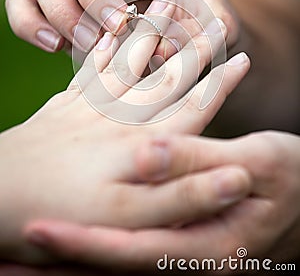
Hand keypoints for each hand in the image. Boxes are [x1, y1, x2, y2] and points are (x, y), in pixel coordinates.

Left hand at [0, 0, 250, 264]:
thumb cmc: (64, 217)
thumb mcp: (130, 222)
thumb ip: (180, 193)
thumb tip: (233, 176)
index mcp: (140, 145)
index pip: (192, 107)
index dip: (220, 83)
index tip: (242, 56)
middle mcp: (118, 120)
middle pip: (163, 75)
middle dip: (192, 47)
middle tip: (213, 16)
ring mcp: (88, 109)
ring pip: (127, 62)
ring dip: (149, 33)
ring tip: (164, 1)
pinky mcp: (62, 109)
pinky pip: (87, 72)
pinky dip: (101, 51)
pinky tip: (106, 35)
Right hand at [5, 0, 238, 54]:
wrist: (192, 48)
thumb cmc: (206, 25)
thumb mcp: (218, 24)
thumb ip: (198, 33)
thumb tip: (157, 50)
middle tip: (115, 30)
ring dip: (60, 13)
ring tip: (90, 45)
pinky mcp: (68, 14)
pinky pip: (28, 7)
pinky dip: (30, 23)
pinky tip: (55, 46)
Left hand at [26, 131, 299, 270]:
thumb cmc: (291, 179)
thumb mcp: (256, 167)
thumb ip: (202, 164)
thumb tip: (151, 155)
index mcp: (204, 244)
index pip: (131, 252)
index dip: (84, 243)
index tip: (36, 234)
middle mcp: (186, 247)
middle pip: (115, 258)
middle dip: (63, 259)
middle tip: (9, 262)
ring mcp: (180, 237)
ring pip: (117, 249)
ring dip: (71, 256)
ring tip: (21, 258)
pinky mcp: (178, 224)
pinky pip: (132, 234)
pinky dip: (97, 236)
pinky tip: (65, 238)